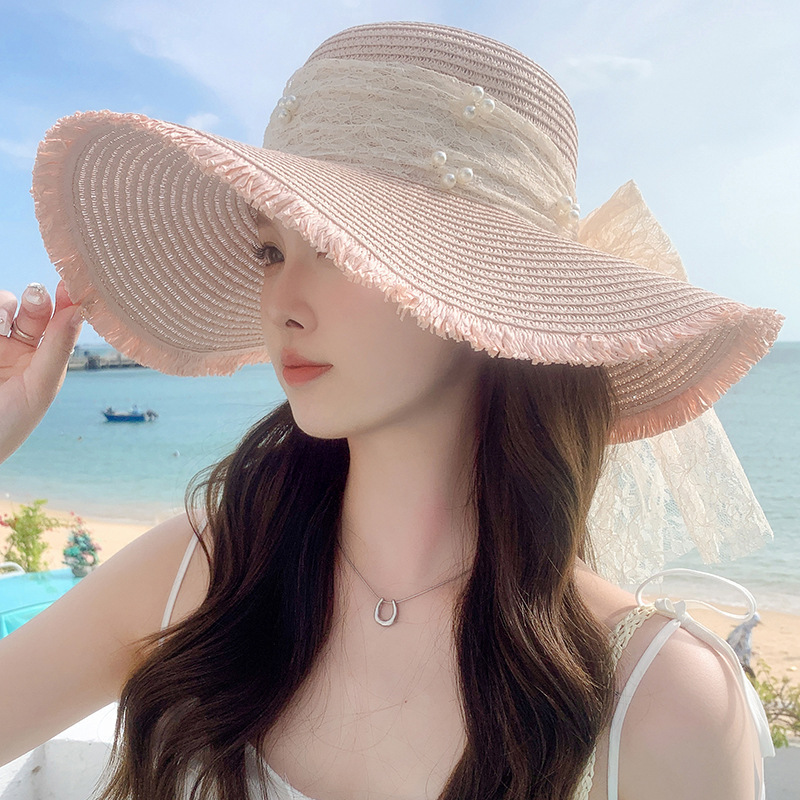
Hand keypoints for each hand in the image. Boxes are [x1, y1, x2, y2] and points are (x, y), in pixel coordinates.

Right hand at [0, 281, 82, 462]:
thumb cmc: (8, 426)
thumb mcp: (38, 389)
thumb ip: (57, 350)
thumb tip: (80, 311)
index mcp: (41, 362)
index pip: (60, 325)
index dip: (67, 302)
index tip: (71, 284)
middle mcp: (16, 349)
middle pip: (32, 310)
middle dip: (36, 299)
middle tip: (37, 296)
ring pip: (1, 307)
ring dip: (4, 304)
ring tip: (2, 318)